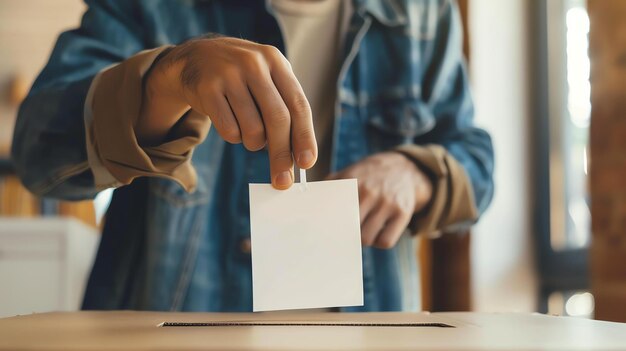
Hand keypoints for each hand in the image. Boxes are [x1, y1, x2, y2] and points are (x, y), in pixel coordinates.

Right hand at [138, 37, 316, 189]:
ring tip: (250, 133)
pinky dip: (234, 136)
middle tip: (283, 180)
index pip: (298, 105)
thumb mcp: (267, 80)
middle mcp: (254, 64)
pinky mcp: (207, 88)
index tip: (307, 164)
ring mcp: (229, 75)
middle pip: (278, 119)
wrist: (197, 57)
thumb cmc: (242, 78)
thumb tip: (300, 156)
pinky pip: (229, 130)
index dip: (305, 137)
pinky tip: (231, 123)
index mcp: (276, 62)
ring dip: (254, 143)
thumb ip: (285, 110)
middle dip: (282, 155)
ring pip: (253, 129)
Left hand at [328, 152, 431, 248]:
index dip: (326, 224)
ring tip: (362, 230)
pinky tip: (377, 232)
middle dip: (343, 233)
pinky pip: (385, 242)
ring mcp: (387, 203)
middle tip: (342, 234)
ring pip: (366, 238)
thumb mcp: (349, 173)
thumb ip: (328, 187)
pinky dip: (379, 242)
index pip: (332, 210)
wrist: (405, 169)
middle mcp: (369, 191)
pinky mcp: (403, 213)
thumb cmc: (368, 176)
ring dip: (361, 239)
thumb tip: (307, 205)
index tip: (321, 232)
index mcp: (351, 181)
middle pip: (347, 227)